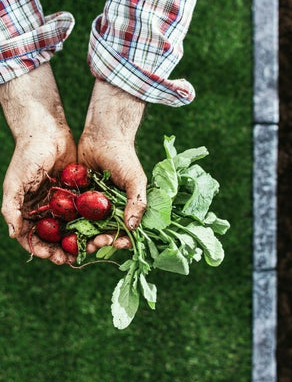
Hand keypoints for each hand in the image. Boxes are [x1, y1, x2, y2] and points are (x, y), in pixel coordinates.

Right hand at [0, 64, 76, 264]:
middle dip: (62, 249)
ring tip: (87, 249)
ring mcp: (62, 202)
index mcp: (27, 210)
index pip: (33, 237)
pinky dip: (89, 222)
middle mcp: (45, 209)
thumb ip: (11, 208)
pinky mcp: (77, 193)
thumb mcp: (15, 182)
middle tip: (72, 259)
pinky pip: (84, 212)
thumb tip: (13, 234)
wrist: (48, 132)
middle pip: (54, 236)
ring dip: (77, 240)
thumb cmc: (27, 157)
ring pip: (70, 227)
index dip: (41, 249)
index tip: (53, 257)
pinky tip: (98, 231)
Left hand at [78, 79, 146, 231]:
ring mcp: (91, 206)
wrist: (102, 136)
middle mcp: (108, 211)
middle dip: (99, 242)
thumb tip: (132, 227)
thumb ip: (137, 202)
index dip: (121, 240)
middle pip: (104, 233)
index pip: (125, 231)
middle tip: (93, 244)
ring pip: (86, 228)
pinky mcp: (75, 198)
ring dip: (82, 238)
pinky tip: (64, 231)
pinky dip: (67, 224)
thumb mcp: (135, 180)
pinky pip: (71, 215)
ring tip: (77, 243)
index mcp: (125, 209)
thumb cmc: (124, 158)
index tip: (117, 242)